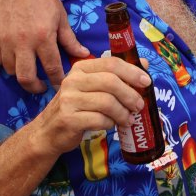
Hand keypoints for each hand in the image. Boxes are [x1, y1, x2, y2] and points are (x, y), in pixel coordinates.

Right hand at [0, 0, 88, 92]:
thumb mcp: (61, 17)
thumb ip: (70, 40)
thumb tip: (84, 55)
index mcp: (44, 37)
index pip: (52, 69)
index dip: (57, 81)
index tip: (60, 85)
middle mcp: (23, 42)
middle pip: (26, 78)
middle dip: (36, 88)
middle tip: (43, 87)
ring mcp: (5, 40)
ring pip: (10, 70)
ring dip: (20, 74)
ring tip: (29, 69)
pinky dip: (4, 63)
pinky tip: (14, 58)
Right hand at [27, 57, 151, 155]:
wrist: (48, 132)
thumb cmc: (75, 108)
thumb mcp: (92, 88)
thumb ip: (115, 76)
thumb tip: (145, 65)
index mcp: (81, 68)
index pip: (111, 63)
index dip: (132, 72)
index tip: (146, 82)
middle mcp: (73, 80)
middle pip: (111, 82)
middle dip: (130, 95)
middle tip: (139, 106)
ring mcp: (69, 99)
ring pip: (107, 102)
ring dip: (123, 113)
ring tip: (128, 119)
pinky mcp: (69, 119)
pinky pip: (99, 119)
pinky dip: (111, 123)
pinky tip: (113, 125)